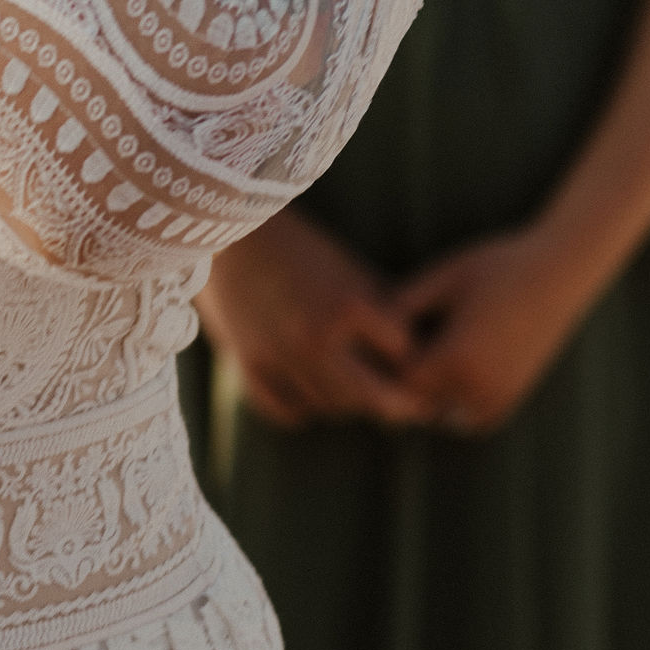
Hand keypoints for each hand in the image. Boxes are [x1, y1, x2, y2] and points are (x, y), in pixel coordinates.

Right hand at [197, 209, 428, 429]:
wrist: (231, 238)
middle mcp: (315, 336)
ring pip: (331, 407)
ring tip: (357, 392)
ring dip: (348, 404)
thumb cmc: (301, 250)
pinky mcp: (248, 365)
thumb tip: (418, 354)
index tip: (416, 360)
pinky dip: (304, 409)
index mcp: (347, 305)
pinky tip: (313, 394)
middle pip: (372, 396)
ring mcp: (279, 355)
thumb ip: (382, 311)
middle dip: (395, 402)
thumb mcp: (350, 272)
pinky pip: (288, 412)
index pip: (403, 354)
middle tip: (408, 406)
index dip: (412, 357)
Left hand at [389, 230, 593, 434]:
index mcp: (454, 358)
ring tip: (417, 364)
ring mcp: (499, 396)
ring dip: (427, 399)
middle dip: (399, 383)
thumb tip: (363, 324)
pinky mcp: (514, 396)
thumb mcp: (443, 277)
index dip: (380, 363)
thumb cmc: (496, 266)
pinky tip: (444, 377)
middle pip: (416, 403)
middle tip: (390, 357)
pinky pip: (472, 420)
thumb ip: (402, 302)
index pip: (396, 380)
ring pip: (442, 416)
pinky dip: (455, 407)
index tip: (372, 344)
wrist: (559, 271)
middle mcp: (477, 386)